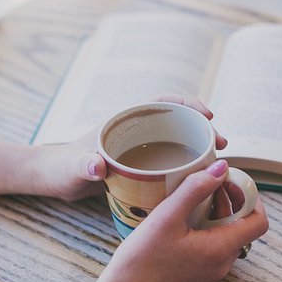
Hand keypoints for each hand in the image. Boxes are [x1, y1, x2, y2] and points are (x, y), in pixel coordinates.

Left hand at [30, 94, 226, 200]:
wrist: (59, 179)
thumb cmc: (63, 169)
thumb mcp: (72, 170)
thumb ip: (82, 166)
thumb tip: (97, 166)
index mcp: (126, 120)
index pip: (163, 101)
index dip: (188, 103)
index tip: (208, 116)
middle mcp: (138, 130)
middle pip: (179, 121)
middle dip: (203, 128)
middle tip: (223, 145)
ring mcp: (142, 147)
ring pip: (178, 140)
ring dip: (200, 146)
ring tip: (218, 162)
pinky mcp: (143, 165)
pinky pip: (171, 159)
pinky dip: (187, 164)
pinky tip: (197, 178)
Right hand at [81, 160, 268, 281]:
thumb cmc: (141, 260)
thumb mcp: (167, 217)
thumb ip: (195, 189)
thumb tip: (221, 168)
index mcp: (221, 249)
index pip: (259, 222)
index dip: (251, 197)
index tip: (231, 182)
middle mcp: (222, 263)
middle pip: (242, 225)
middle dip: (231, 200)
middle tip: (209, 182)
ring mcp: (211, 270)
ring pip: (227, 234)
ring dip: (218, 212)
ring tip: (195, 196)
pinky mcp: (199, 272)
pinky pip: (214, 244)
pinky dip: (207, 226)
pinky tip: (186, 217)